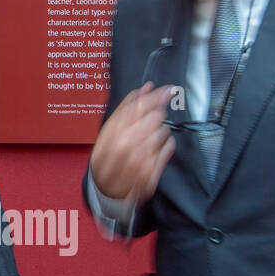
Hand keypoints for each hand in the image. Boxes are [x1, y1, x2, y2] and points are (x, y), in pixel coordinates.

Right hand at [89, 82, 175, 202]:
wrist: (105, 187)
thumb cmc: (106, 156)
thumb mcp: (108, 130)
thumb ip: (126, 108)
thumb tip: (145, 88)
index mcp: (113, 132)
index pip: (139, 106)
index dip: (155, 95)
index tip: (167, 89)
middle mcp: (126, 144)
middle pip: (154, 117)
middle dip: (158, 112)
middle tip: (155, 116)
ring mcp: (140, 159)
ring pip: (163, 131)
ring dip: (160, 130)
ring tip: (149, 135)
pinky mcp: (151, 171)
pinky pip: (169, 147)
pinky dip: (166, 143)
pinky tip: (157, 145)